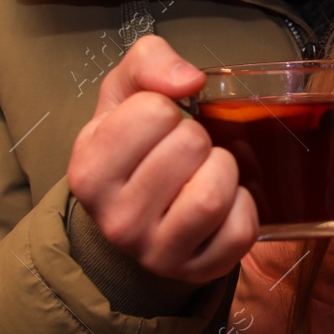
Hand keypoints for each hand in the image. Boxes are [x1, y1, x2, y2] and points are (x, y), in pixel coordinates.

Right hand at [66, 35, 256, 284]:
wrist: (134, 215)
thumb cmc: (134, 145)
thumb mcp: (125, 93)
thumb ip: (148, 61)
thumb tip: (189, 79)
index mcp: (89, 171)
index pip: (154, 111)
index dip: (165, 108)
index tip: (156, 127)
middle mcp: (116, 221)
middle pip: (190, 147)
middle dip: (197, 136)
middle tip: (184, 150)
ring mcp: (156, 254)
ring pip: (213, 195)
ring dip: (223, 169)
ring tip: (205, 171)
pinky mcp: (198, 272)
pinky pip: (241, 231)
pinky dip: (244, 206)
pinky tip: (223, 201)